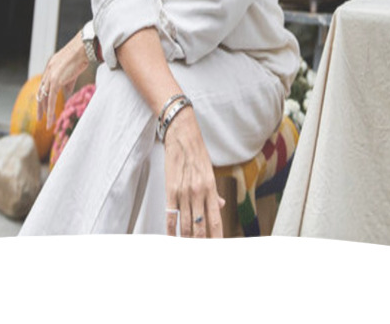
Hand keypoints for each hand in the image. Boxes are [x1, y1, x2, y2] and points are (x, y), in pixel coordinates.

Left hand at [36, 32, 88, 128]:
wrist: (83, 48)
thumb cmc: (81, 56)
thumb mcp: (72, 71)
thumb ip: (68, 83)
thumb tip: (66, 94)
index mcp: (51, 67)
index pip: (44, 85)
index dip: (43, 97)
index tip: (44, 106)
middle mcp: (48, 71)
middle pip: (41, 93)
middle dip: (40, 107)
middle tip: (39, 118)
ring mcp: (51, 76)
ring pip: (44, 98)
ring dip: (45, 112)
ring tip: (47, 123)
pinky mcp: (55, 81)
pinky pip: (51, 99)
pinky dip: (50, 110)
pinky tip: (51, 119)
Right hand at [163, 107, 224, 237]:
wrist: (182, 135)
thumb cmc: (196, 152)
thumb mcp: (209, 171)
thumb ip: (213, 192)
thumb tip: (219, 205)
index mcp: (211, 188)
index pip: (215, 220)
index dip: (217, 238)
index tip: (218, 249)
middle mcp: (198, 192)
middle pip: (201, 227)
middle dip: (201, 244)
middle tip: (201, 254)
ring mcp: (184, 192)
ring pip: (186, 225)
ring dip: (187, 240)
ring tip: (188, 250)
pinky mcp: (170, 189)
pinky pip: (171, 215)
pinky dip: (171, 229)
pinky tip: (173, 237)